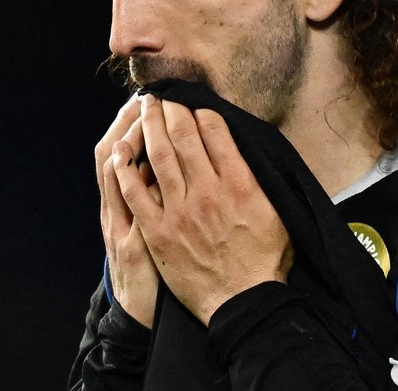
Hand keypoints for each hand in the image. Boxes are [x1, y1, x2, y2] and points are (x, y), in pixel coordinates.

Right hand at [95, 94, 159, 326]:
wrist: (139, 310)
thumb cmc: (152, 265)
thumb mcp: (149, 226)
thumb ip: (156, 193)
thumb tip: (173, 155)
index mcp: (120, 204)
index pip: (117, 151)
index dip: (126, 123)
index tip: (142, 98)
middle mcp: (115, 211)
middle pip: (112, 155)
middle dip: (130, 124)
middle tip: (147, 97)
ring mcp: (121, 228)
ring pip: (116, 175)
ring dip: (131, 143)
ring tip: (146, 117)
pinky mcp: (136, 246)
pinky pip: (132, 207)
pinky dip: (135, 183)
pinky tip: (145, 160)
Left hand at [114, 95, 293, 325]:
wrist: (242, 302)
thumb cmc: (264, 260)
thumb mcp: (277, 212)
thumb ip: (262, 178)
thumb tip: (252, 148)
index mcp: (239, 183)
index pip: (214, 130)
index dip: (200, 109)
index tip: (193, 101)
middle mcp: (208, 191)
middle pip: (183, 135)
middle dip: (170, 108)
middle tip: (162, 95)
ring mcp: (180, 211)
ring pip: (159, 155)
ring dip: (149, 126)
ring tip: (144, 108)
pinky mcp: (158, 231)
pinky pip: (135, 192)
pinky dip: (125, 168)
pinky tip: (120, 150)